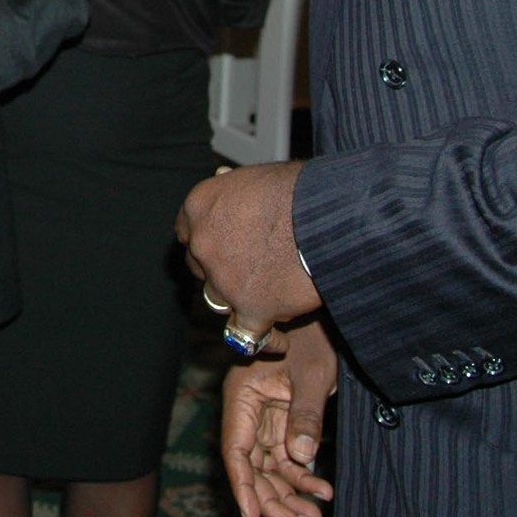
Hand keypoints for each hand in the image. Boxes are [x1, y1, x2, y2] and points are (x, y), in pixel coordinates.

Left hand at [176, 160, 321, 326]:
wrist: (330, 215)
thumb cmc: (303, 188)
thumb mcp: (258, 175)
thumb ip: (235, 186)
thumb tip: (222, 178)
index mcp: (200, 206)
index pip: (186, 231)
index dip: (206, 240)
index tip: (221, 245)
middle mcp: (203, 244)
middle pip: (199, 268)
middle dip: (220, 269)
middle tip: (248, 269)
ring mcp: (224, 280)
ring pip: (220, 300)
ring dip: (241, 299)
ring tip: (270, 295)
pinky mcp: (251, 309)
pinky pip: (247, 336)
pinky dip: (267, 339)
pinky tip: (280, 340)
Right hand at [221, 319, 338, 516]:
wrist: (326, 320)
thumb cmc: (314, 337)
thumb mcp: (312, 374)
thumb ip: (305, 415)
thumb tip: (302, 458)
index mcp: (241, 396)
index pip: (236, 451)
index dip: (243, 488)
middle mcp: (247, 412)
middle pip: (252, 466)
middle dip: (272, 499)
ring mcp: (265, 419)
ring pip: (270, 468)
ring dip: (290, 493)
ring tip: (313, 516)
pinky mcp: (283, 423)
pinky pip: (288, 458)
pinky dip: (303, 477)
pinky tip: (321, 491)